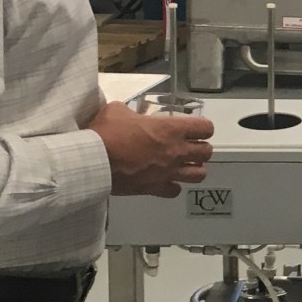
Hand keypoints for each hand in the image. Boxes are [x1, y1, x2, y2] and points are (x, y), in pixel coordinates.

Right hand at [88, 101, 214, 196]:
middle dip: (200, 148)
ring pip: (199, 174)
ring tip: (184, 165)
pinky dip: (174, 186)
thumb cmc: (107, 132)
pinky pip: (176, 190)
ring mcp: (169, 172)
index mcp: (171, 129)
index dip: (202, 128)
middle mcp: (176, 151)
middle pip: (207, 152)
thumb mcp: (118, 110)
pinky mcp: (157, 189)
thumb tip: (131, 115)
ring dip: (194, 168)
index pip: (206, 128)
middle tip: (189, 146)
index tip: (194, 128)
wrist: (94, 160)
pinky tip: (165, 180)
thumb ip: (132, 112)